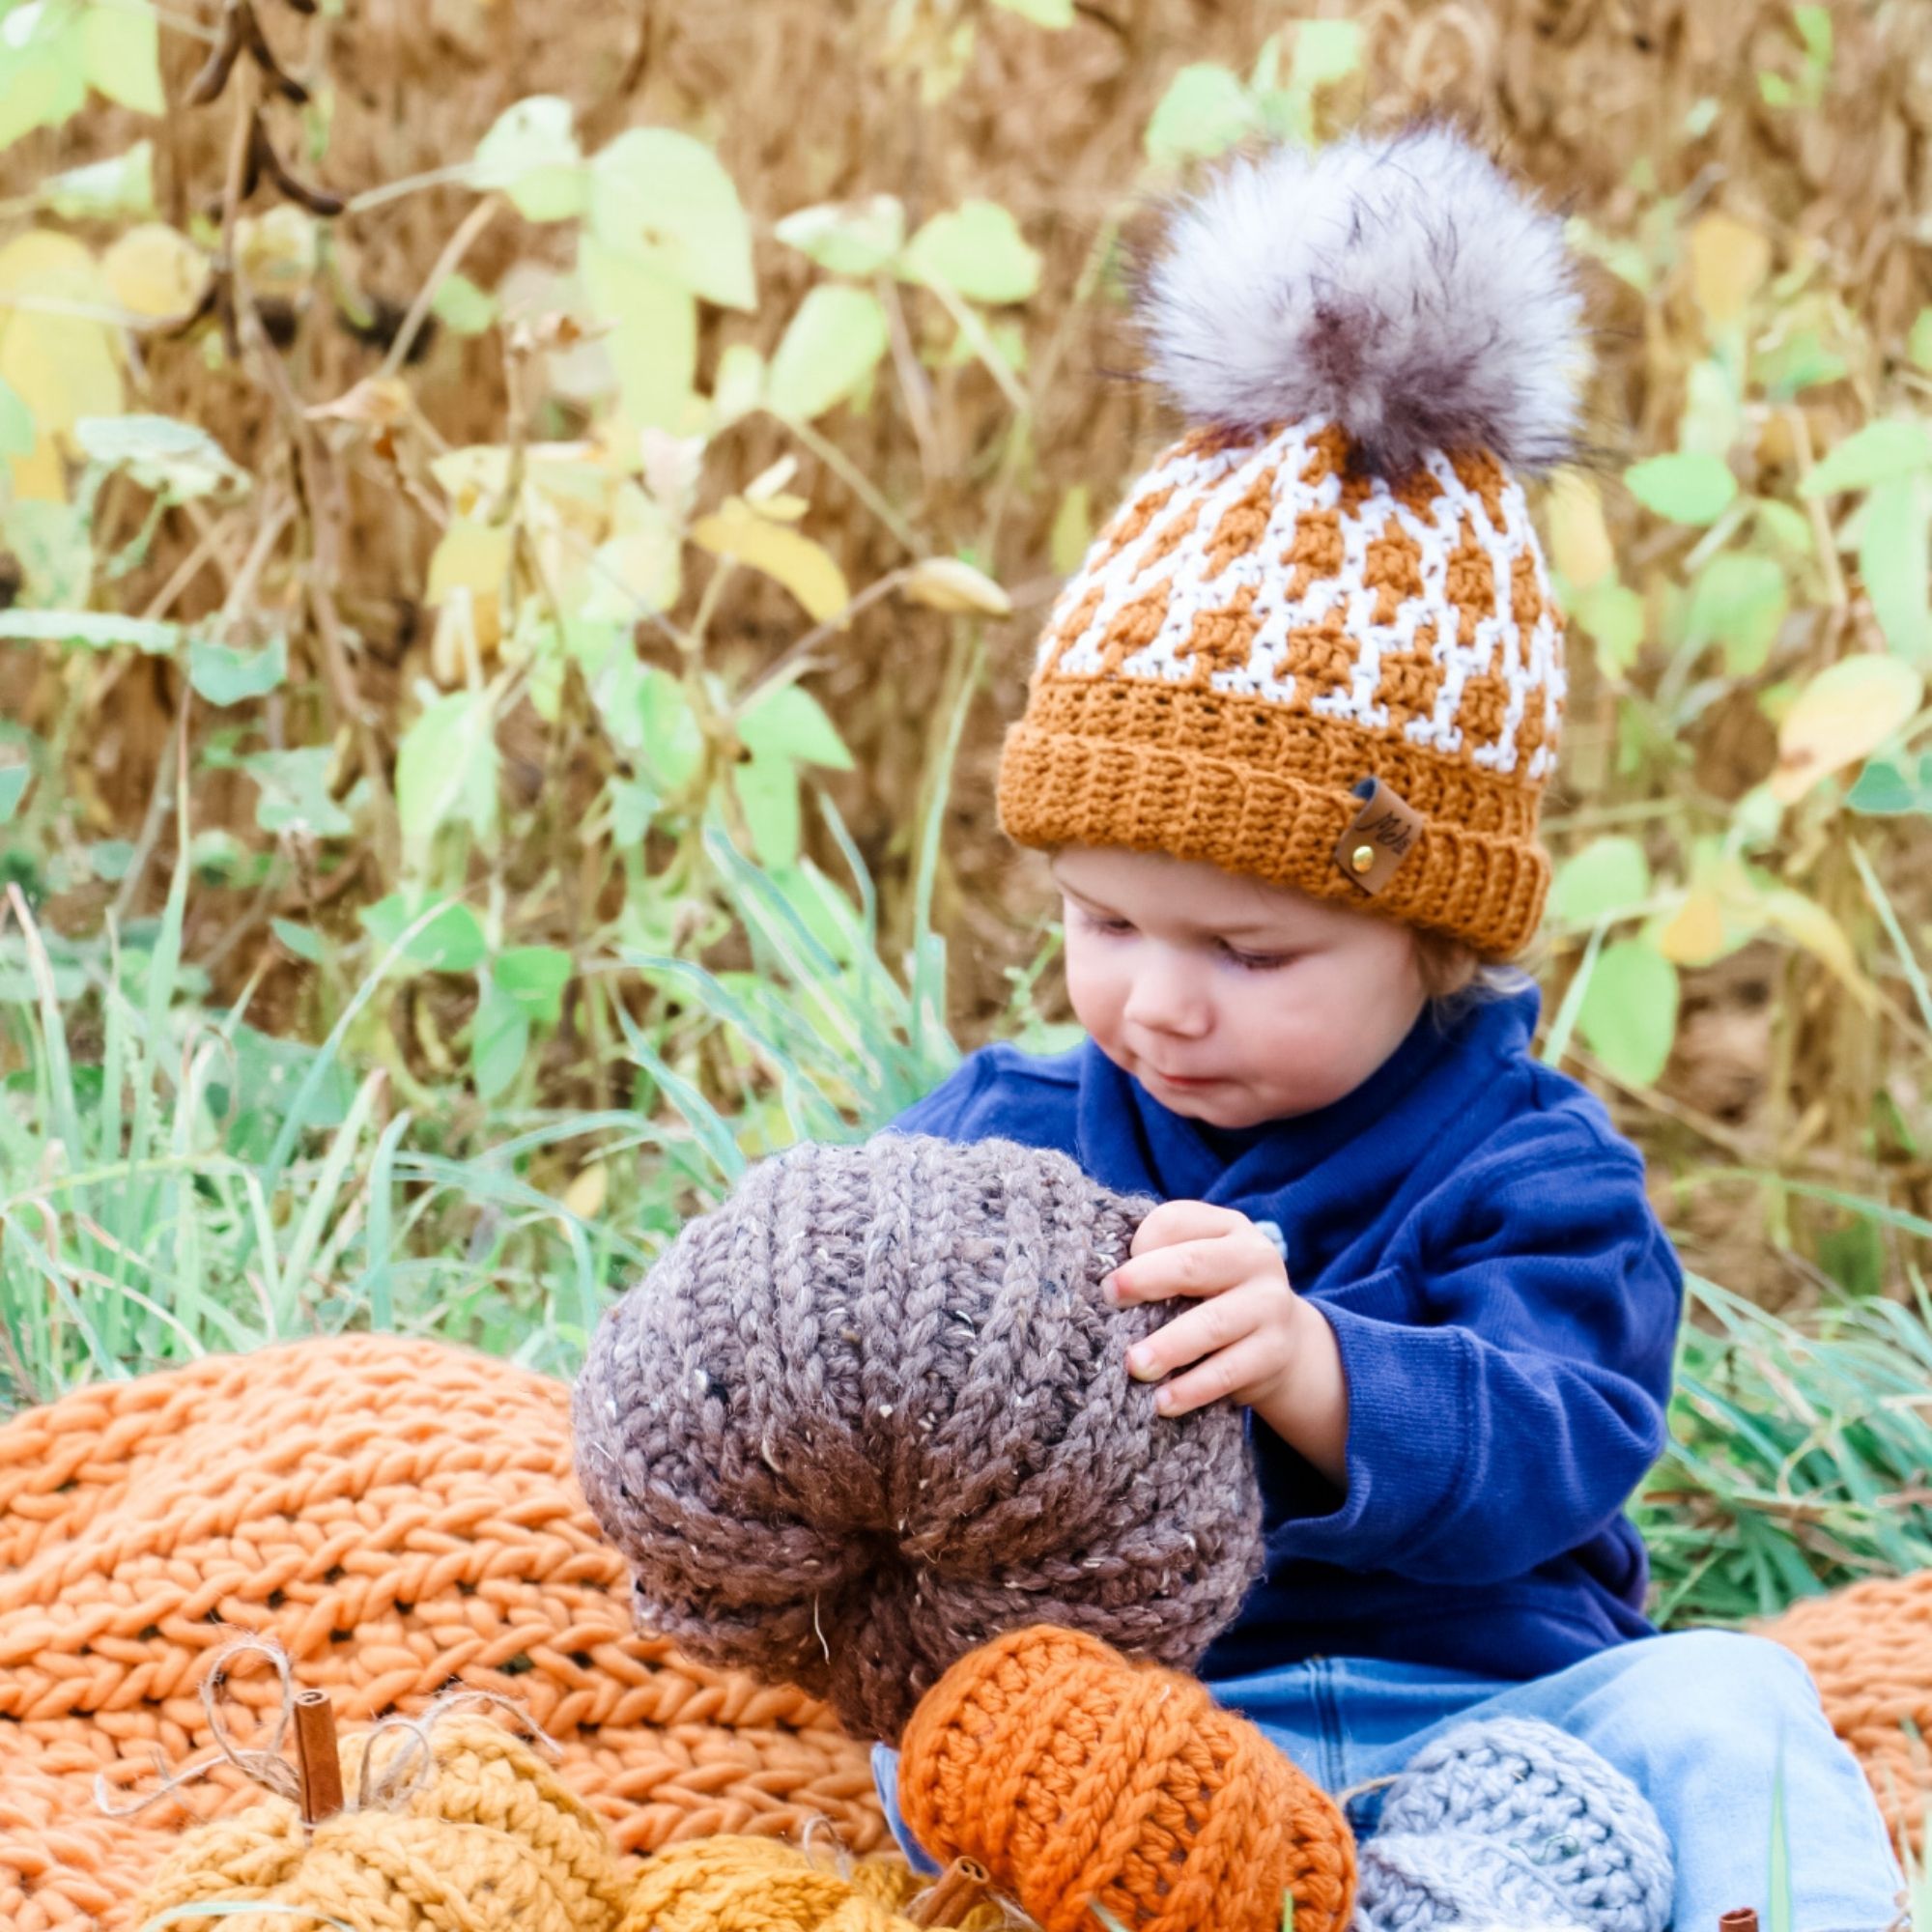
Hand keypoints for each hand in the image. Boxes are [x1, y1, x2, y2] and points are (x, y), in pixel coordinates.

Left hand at [1106, 1200, 1348, 1484]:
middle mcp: (1255, 1258)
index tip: (1112, 1275)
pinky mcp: (1274, 1352)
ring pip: (1212, 1324)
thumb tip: (1105, 1286)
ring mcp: (1269, 1305)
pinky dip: (1192, 1388)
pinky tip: (1162, 1402)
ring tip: (1133, 1365)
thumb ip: (1160, 1259)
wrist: (1284, 1341)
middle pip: (1193, 1264)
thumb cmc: (1217, 1295)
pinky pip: (1227, 1371)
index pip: (1175, 1222)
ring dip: (1167, 1346)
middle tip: (1109, 1300)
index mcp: (1227, 1227)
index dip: (1139, 1243)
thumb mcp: (1198, 1264)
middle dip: (1145, 1281)